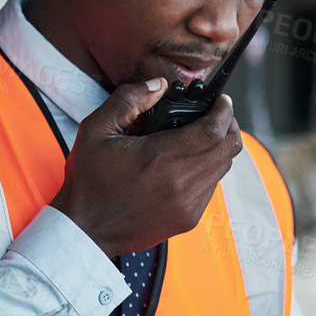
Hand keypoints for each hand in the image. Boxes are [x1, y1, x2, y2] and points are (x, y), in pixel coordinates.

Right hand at [50, 81, 243, 255]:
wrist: (86, 230)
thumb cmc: (89, 182)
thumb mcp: (96, 130)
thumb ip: (128, 100)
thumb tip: (158, 85)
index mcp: (160, 158)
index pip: (214, 131)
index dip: (225, 111)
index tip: (222, 101)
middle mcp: (180, 183)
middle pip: (229, 149)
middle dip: (229, 126)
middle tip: (217, 116)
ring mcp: (187, 204)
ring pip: (223, 169)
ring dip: (218, 149)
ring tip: (200, 137)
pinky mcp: (188, 218)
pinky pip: (211, 188)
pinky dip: (207, 171)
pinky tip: (186, 164)